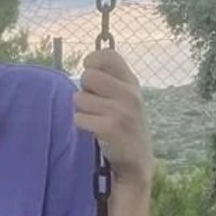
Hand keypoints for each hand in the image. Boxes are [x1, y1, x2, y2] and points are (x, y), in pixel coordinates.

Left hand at [73, 49, 152, 186]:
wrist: (137, 159)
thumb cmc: (124, 123)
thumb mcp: (126, 97)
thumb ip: (110, 79)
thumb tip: (87, 62)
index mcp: (132, 82)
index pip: (108, 55)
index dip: (92, 62)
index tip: (91, 74)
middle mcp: (130, 93)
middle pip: (88, 76)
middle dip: (84, 89)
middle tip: (94, 103)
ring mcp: (121, 111)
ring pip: (79, 98)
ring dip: (81, 110)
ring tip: (96, 118)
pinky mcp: (111, 128)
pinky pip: (79, 118)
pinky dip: (82, 124)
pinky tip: (95, 130)